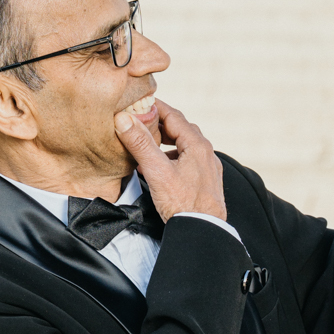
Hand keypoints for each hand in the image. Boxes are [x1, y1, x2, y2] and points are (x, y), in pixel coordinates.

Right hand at [115, 98, 226, 221]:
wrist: (203, 231)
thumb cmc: (183, 204)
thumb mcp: (157, 171)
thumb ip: (140, 144)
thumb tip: (125, 119)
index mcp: (197, 145)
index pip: (173, 115)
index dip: (155, 106)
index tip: (140, 101)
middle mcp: (206, 153)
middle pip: (181, 129)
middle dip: (161, 123)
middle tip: (143, 120)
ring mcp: (209, 168)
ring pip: (187, 145)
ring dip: (169, 141)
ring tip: (151, 143)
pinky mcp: (207, 182)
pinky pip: (190, 160)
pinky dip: (175, 157)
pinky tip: (165, 166)